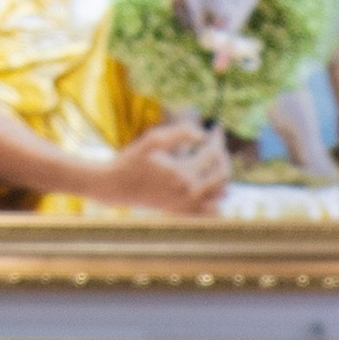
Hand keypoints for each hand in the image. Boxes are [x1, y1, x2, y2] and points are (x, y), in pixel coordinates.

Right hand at [102, 117, 232, 213]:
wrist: (115, 187)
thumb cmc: (132, 160)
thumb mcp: (153, 139)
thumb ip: (181, 132)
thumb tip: (204, 133)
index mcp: (183, 174)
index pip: (213, 154)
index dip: (217, 138)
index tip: (216, 127)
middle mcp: (188, 193)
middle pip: (223, 174)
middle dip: (223, 154)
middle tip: (215, 142)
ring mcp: (187, 205)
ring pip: (221, 193)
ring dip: (221, 174)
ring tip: (212, 159)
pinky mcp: (182, 211)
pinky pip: (211, 211)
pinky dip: (217, 197)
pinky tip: (209, 183)